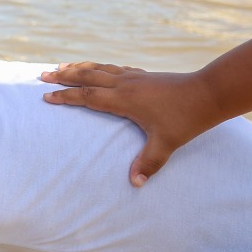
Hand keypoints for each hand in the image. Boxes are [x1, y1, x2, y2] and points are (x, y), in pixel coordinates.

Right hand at [39, 63, 221, 185]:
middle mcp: (125, 84)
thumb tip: (135, 184)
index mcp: (124, 99)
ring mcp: (134, 77)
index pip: (88, 96)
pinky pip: (112, 68)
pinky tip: (96, 68)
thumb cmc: (186, 119)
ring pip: (99, 68)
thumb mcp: (166, 144)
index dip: (66, 96)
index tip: (46, 96)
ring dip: (78, 67)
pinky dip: (97, 66)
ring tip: (61, 67)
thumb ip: (148, 163)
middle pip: (87, 76)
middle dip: (63, 77)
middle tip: (42, 75)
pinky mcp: (143, 75)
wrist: (208, 92)